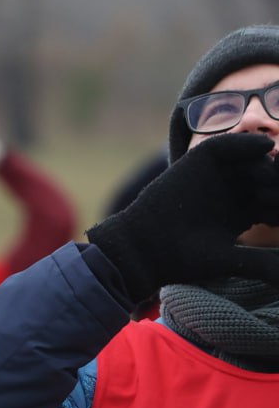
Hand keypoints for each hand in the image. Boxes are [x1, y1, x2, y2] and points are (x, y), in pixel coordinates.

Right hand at [86, 134, 278, 299]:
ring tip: (263, 181)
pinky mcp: (200, 161)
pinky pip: (229, 145)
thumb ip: (262, 264)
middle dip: (278, 184)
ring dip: (267, 167)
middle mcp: (237, 191)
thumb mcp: (231, 261)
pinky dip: (248, 142)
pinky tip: (264, 148)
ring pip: (257, 160)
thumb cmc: (184, 259)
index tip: (276, 216)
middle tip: (265, 199)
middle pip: (272, 177)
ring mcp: (220, 175)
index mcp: (248, 212)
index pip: (278, 199)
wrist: (143, 248)